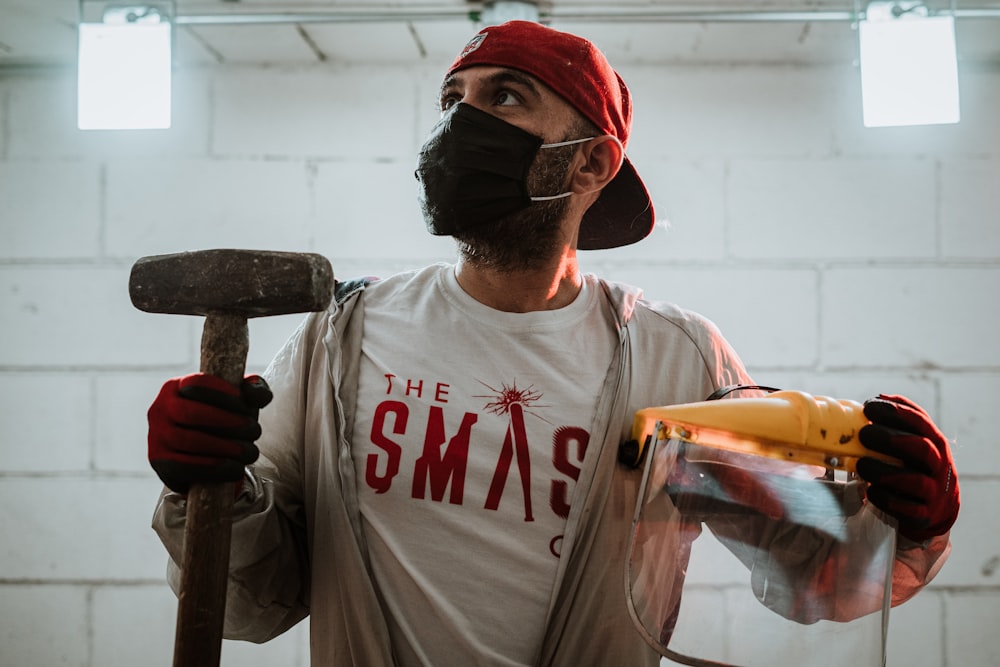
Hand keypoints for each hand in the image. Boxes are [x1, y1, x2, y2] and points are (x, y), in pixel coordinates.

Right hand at [147, 373, 272, 493]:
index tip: (248, 407)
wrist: (208, 455)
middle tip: (254, 431)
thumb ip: (254, 390)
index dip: (225, 394)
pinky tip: (235, 469)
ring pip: (188, 441)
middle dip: (229, 423)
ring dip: (225, 448)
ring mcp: (156, 437)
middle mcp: (160, 409)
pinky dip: (214, 468)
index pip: (197, 384)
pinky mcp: (160, 463)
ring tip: (249, 452)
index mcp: (176, 387)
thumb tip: (253, 394)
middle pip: (192, 413)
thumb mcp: (241, 401)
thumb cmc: (226, 420)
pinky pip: (183, 467)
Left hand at [857, 394, 958, 541]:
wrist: (935, 511)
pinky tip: (870, 492)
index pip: (920, 421)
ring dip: (885, 472)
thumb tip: (872, 400)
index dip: (895, 412)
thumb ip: (896, 426)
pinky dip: (887, 500)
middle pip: (922, 449)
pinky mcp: (925, 516)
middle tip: (863, 434)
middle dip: (890, 440)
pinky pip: (908, 510)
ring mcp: (934, 493)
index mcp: (933, 443)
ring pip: (916, 481)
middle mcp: (939, 466)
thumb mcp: (911, 445)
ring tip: (861, 465)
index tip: (868, 406)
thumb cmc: (913, 469)